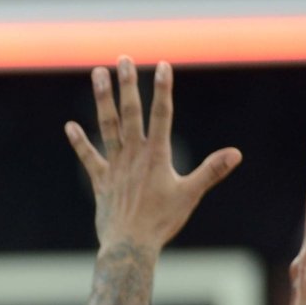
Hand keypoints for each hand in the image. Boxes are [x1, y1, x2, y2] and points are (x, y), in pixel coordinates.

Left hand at [67, 57, 240, 253]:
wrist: (130, 245)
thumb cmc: (162, 222)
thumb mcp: (190, 195)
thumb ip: (211, 171)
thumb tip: (236, 153)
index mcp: (156, 155)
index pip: (162, 114)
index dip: (163, 89)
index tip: (163, 65)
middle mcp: (133, 155)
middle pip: (130, 113)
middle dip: (128, 84)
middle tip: (124, 58)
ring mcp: (114, 166)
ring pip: (107, 126)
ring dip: (102, 100)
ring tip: (98, 74)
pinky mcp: (101, 180)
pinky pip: (88, 157)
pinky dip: (79, 142)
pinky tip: (69, 126)